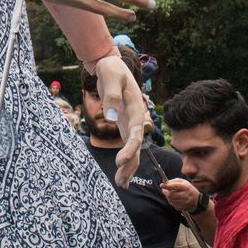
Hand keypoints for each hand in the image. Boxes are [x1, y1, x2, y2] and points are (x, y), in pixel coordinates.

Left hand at [93, 54, 149, 185]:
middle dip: (130, 164)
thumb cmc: (111, 68)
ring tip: (121, 184)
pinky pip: (127, 143)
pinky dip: (125, 158)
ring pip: (134, 148)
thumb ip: (111, 95)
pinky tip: (121, 172)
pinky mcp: (123, 123)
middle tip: (121, 182)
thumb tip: (111, 117)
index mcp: (135, 107)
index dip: (130, 149)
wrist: (111, 63)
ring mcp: (130, 121)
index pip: (136, 132)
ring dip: (129, 166)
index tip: (119, 162)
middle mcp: (136, 117)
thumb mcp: (110, 76)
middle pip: (137, 145)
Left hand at [160, 178, 201, 213]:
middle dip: (165, 191)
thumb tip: (165, 182)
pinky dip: (171, 201)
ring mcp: (183, 202)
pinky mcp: (181, 207)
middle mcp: (185, 195)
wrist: (196, 200)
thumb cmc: (188, 189)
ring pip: (170, 200)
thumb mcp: (183, 182)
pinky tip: (175, 198)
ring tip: (171, 194)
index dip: (167, 186)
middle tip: (164, 189)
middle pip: (171, 194)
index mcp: (186, 187)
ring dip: (168, 196)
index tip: (161, 185)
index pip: (175, 186)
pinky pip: (172, 204)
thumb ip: (174, 181)